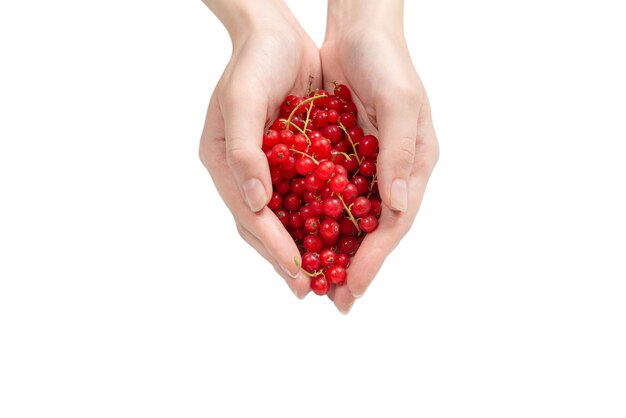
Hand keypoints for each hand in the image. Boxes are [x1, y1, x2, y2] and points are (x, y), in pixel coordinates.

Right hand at [199, 1, 321, 298]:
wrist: (275, 32)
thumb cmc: (255, 60)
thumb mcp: (243, 99)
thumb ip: (243, 151)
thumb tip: (252, 203)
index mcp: (222, 161)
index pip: (248, 215)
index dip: (272, 244)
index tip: (296, 269)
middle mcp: (242, 170)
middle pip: (263, 224)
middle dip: (286, 257)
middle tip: (309, 289)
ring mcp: (264, 166)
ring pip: (283, 216)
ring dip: (303, 245)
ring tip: (323, 273)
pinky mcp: (288, 158)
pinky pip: (302, 195)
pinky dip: (316, 217)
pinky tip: (335, 234)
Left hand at [321, 1, 438, 311]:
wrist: (360, 31)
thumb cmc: (387, 62)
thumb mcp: (399, 102)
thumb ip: (399, 152)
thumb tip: (397, 205)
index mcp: (415, 164)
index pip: (394, 222)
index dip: (375, 257)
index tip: (353, 286)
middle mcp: (392, 171)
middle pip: (373, 229)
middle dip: (355, 264)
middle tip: (335, 300)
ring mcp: (368, 166)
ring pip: (350, 218)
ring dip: (335, 249)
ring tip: (317, 279)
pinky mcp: (345, 157)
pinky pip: (330, 194)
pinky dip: (317, 217)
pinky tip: (300, 236)